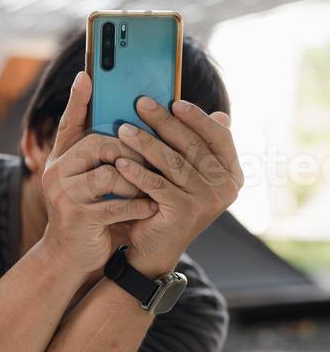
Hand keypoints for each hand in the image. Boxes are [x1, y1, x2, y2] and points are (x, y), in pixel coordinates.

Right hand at [40, 72, 158, 278]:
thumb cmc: (90, 216)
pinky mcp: (77, 218)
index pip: (68, 123)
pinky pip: (115, 204)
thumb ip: (108, 159)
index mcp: (61, 159)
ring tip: (153, 187)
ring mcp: (64, 195)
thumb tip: (139, 128)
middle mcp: (57, 172)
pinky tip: (153, 207)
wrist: (69, 258)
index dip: (77, 100)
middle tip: (154, 156)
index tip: (86, 75)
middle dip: (131, 150)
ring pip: (109, 174)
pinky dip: (138, 205)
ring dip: (137, 180)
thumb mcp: (94, 183)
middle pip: (98, 144)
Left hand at [114, 96, 243, 277]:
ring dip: (145, 142)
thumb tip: (221, 113)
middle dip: (164, 122)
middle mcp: (226, 188)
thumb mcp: (187, 174)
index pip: (219, 136)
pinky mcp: (185, 212)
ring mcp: (208, 201)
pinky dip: (136, 171)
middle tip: (141, 104)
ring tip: (122, 129)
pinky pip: (156, 184)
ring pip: (172, 162)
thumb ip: (199, 147)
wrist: (154, 250)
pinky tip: (119, 161)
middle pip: (192, 145)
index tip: (174, 101)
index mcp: (232, 174)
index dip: (197, 117)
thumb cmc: (167, 204)